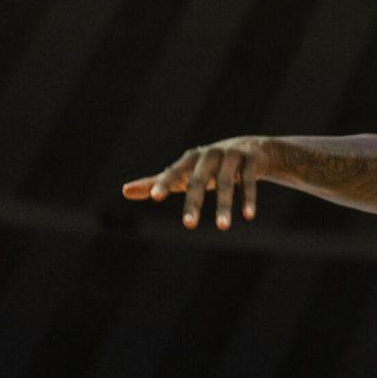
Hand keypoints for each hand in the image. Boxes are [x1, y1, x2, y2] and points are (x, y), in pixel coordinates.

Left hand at [122, 136, 273, 229]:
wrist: (252, 149)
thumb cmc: (209, 166)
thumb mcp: (184, 172)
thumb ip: (157, 182)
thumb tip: (124, 191)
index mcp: (190, 158)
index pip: (174, 171)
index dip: (165, 183)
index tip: (155, 197)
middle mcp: (209, 155)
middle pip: (198, 180)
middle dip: (194, 202)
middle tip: (188, 226)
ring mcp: (231, 156)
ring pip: (226, 182)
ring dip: (224, 205)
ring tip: (222, 228)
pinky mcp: (251, 161)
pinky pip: (249, 181)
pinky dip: (248, 198)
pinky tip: (248, 216)